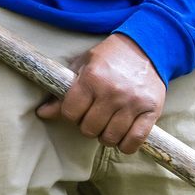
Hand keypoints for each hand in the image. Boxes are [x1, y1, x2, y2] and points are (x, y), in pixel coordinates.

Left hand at [36, 34, 164, 153]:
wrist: (144, 49)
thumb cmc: (109, 59)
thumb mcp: (81, 68)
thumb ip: (63, 92)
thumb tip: (42, 114)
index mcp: (92, 78)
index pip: (71, 113)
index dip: (72, 115)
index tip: (79, 111)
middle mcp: (112, 92)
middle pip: (90, 128)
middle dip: (89, 127)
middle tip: (95, 118)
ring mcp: (133, 103)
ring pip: (111, 137)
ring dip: (106, 137)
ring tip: (108, 127)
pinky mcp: (151, 111)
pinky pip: (135, 139)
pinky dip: (126, 145)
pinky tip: (123, 138)